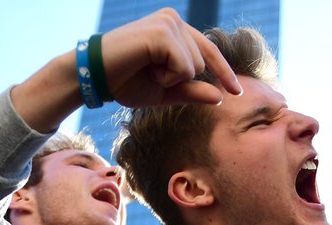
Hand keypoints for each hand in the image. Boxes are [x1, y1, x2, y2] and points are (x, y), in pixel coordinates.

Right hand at [101, 8, 241, 106]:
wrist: (94, 77)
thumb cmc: (125, 82)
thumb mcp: (164, 91)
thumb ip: (192, 92)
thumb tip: (220, 96)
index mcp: (176, 30)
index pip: (209, 52)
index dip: (224, 72)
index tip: (236, 92)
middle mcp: (175, 20)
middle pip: (203, 63)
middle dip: (179, 79)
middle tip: (149, 73)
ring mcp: (169, 22)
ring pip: (195, 65)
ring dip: (171, 78)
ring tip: (146, 69)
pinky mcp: (163, 31)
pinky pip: (184, 66)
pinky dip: (167, 76)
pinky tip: (147, 67)